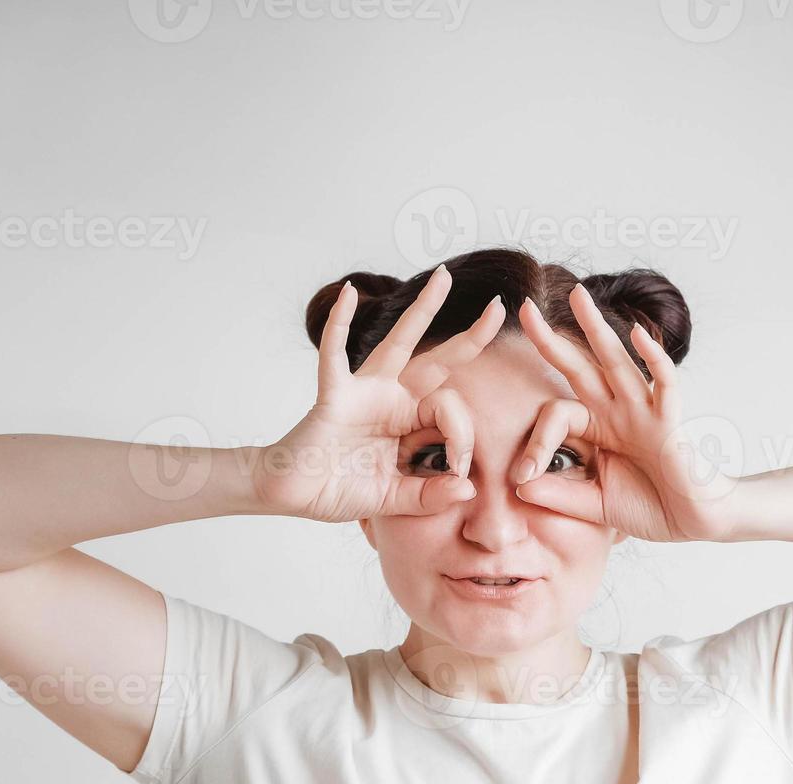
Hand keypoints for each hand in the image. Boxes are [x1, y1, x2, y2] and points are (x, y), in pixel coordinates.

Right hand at [257, 265, 504, 522]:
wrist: (294, 495)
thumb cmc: (339, 491)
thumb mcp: (394, 499)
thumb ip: (429, 496)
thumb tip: (467, 490)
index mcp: (409, 422)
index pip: (450, 409)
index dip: (462, 437)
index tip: (458, 470)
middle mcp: (392, 399)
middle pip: (438, 360)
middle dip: (470, 335)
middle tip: (498, 307)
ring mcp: (365, 391)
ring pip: (399, 342)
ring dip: (422, 309)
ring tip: (444, 277)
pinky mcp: (335, 393)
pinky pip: (335, 353)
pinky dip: (339, 323)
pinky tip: (347, 293)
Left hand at [511, 285, 736, 542]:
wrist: (694, 521)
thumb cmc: (649, 507)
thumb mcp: (592, 505)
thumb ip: (558, 494)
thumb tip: (517, 486)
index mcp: (597, 428)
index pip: (556, 415)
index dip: (535, 442)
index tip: (522, 476)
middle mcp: (617, 412)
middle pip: (580, 366)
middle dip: (552, 339)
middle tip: (525, 308)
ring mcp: (644, 412)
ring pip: (617, 362)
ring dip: (596, 328)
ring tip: (577, 296)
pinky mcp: (670, 422)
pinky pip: (663, 384)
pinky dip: (653, 359)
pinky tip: (639, 335)